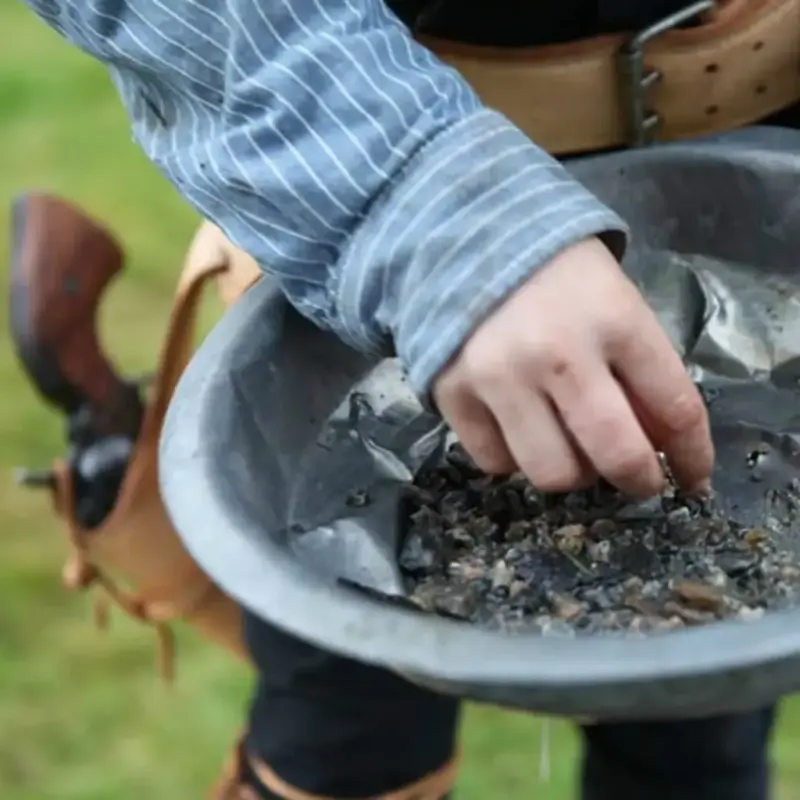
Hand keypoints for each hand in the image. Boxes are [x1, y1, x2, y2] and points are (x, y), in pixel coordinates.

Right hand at [432, 236, 712, 497]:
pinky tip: (519, 429)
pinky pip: (496, 462)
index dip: (693, 456)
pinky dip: (514, 458)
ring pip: (553, 474)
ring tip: (568, 446)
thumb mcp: (617, 302)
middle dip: (638, 481)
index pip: (675, 408)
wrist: (468, 237)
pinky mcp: (453, 394)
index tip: (693, 477)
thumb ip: (640, 370)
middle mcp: (558, 354)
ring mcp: (500, 377)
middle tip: (636, 480)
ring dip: (572, 472)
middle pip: (616, 455)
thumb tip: (658, 446)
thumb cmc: (557, 271)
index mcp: (615, 319)